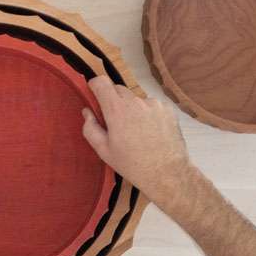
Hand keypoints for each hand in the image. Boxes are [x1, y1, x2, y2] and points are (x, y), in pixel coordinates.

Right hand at [82, 76, 189, 207]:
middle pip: (118, 90)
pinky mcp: (167, 109)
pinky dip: (148, 114)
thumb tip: (87, 112)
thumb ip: (90, 127)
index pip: (101, 82)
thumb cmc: (133, 164)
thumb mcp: (103, 150)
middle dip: (114, 102)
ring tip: (136, 132)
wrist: (166, 173)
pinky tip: (150, 132)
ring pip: (136, 99)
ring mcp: (154, 104)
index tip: (95, 94)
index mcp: (117, 110)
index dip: (95, 86)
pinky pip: (151, 106)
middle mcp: (136, 102)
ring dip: (132, 109)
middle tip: (116, 123)